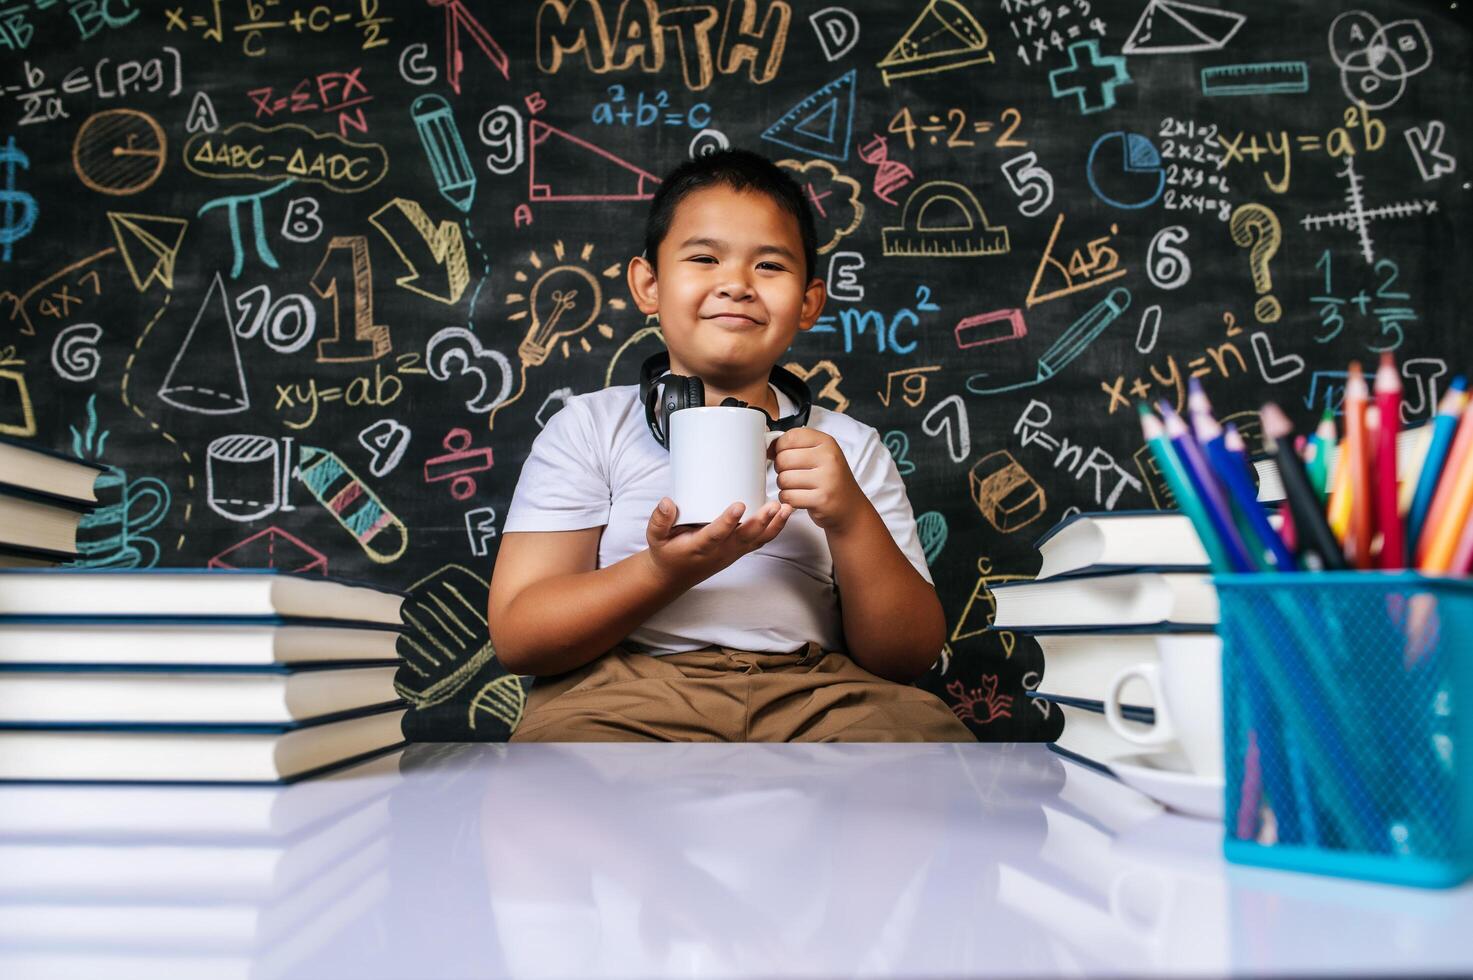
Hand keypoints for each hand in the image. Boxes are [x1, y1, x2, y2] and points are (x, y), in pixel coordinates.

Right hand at [646, 497, 791, 586]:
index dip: (728, 522)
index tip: (739, 505)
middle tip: (773, 505)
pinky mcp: (739, 550)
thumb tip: (667, 501)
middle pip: (744, 538)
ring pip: (757, 540)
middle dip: (760, 522)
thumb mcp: (655, 537)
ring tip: (786, 508)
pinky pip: (760, 541)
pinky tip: (785, 513)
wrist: (674, 574)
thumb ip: (659, 520)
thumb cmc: (667, 551)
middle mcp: (719, 552)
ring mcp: (732, 552)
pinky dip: (774, 528)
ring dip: (773, 525)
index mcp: (699, 548)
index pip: (715, 535)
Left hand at [769, 427, 864, 531]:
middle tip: (791, 474)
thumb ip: (796, 447)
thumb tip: (767, 446)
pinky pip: (788, 496)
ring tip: (796, 487)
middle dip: (781, 470)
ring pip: (783, 479)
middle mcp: (829, 458)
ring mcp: (826, 479)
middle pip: (783, 459)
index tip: (785, 455)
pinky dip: (788, 499)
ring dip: (784, 486)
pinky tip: (799, 498)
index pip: (790, 437)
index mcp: (826, 442)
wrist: (849, 508)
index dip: (780, 448)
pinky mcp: (821, 499)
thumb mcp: (819, 455)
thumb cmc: (829, 480)